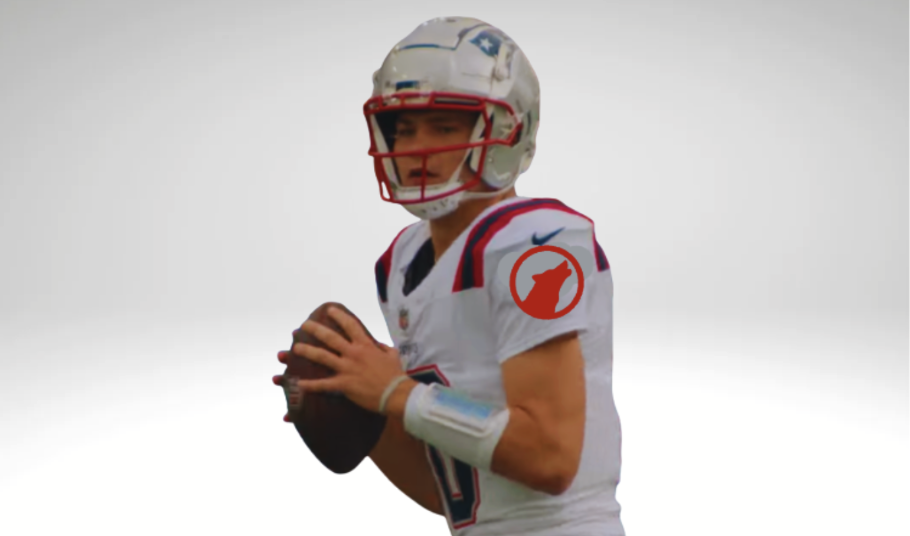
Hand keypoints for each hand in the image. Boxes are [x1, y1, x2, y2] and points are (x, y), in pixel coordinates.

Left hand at [289, 306, 409, 413]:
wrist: (396, 394)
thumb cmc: (395, 375)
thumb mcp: (392, 355)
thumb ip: (384, 348)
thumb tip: (379, 345)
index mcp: (365, 345)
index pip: (350, 325)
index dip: (339, 316)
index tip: (329, 310)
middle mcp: (353, 354)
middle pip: (330, 338)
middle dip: (316, 329)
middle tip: (304, 324)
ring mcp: (347, 369)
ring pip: (323, 357)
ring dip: (308, 351)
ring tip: (296, 348)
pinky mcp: (344, 385)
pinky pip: (324, 384)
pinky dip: (310, 385)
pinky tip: (299, 384)